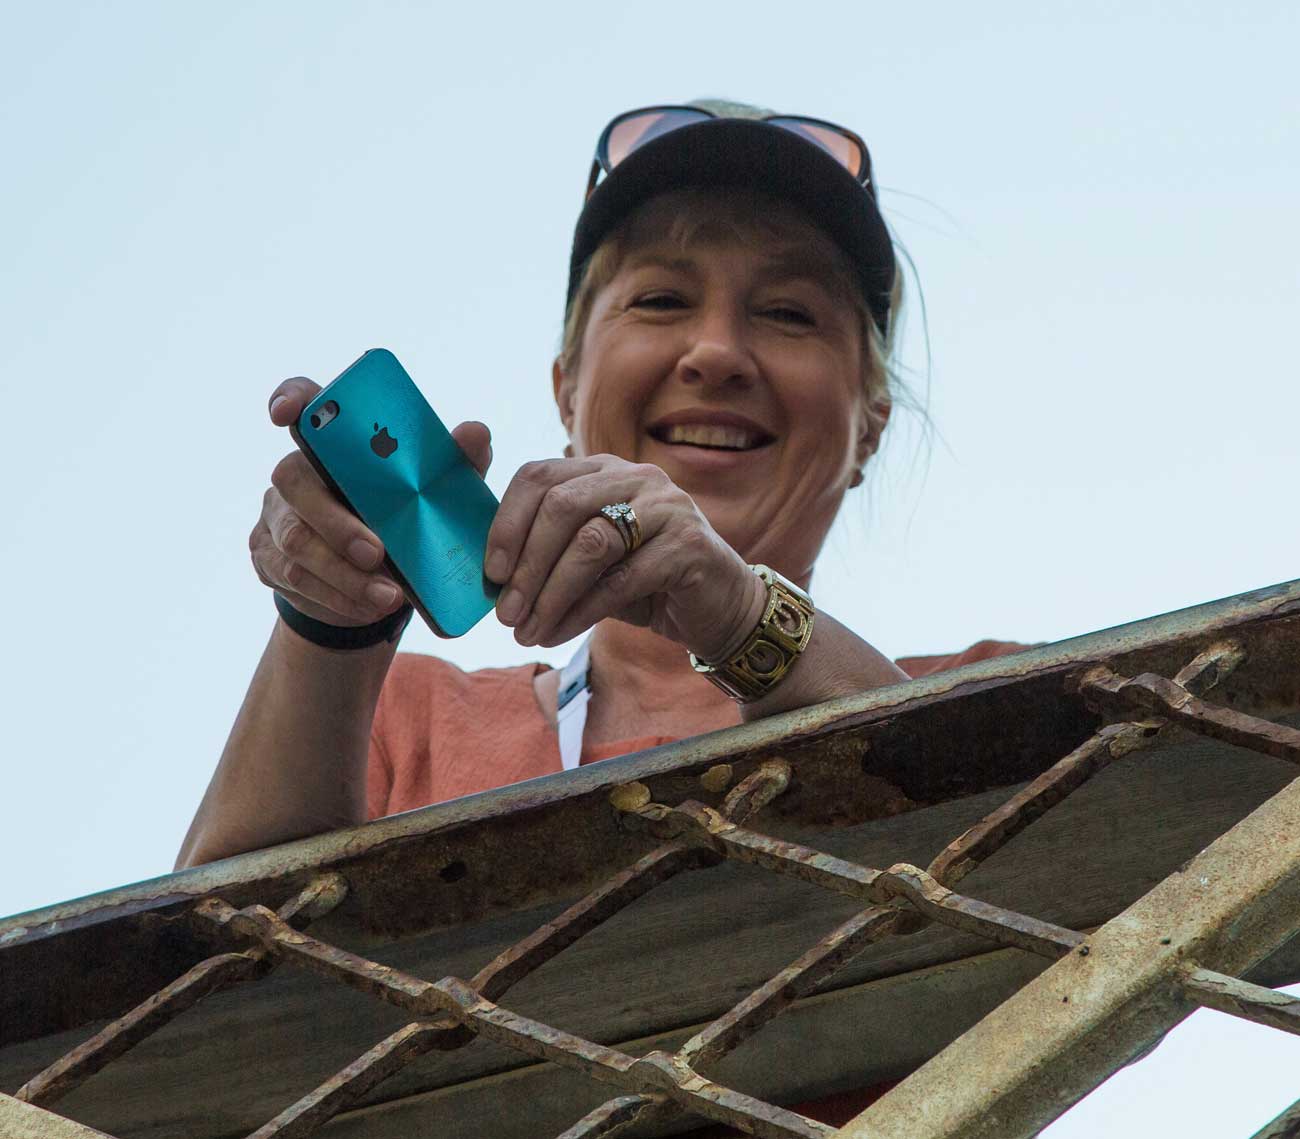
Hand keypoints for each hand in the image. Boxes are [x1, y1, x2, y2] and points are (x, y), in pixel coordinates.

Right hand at [251, 377, 492, 628]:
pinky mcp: (269, 559)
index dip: (290, 397)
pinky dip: (338, 597)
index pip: (304, 400)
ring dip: (344, 575)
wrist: (378, 578)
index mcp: (333, 441)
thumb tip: (476, 432)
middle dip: (337, 523)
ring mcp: (275, 516)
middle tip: (378, 554)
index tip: (286, 413)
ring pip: (296, 542)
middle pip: (294, 482)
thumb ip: (452, 461)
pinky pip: (295, 580)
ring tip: (389, 597)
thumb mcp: (435, 490)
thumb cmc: (404, 515)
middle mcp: (295, 471)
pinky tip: (371, 607)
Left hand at [484, 455, 766, 660]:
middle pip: (561, 505)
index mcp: (603, 469)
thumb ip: (551, 555)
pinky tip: (560, 633)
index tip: (491, 573)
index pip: (540, 475)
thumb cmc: (645, 583)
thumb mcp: (591, 562)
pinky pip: (622, 579)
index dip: (507, 523)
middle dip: (527, 565)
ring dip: (551, 594)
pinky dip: (583, 611)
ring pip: (591, 542)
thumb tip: (494, 580)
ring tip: (529, 632)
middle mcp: (636, 477)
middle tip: (507, 614)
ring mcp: (667, 506)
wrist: (719, 608)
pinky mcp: (689, 545)